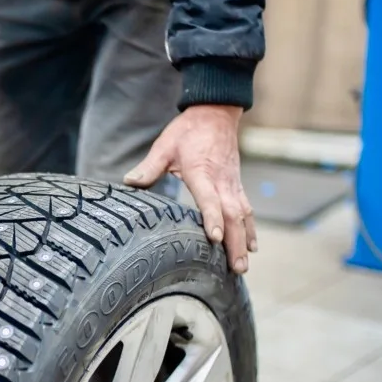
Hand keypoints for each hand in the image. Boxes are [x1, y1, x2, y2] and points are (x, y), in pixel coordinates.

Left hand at [124, 104, 257, 274]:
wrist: (216, 113)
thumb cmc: (187, 131)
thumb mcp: (164, 146)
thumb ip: (149, 167)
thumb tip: (129, 182)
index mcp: (202, 172)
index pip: (209, 199)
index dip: (212, 218)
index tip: (214, 238)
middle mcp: (222, 181)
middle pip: (232, 215)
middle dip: (235, 242)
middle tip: (236, 268)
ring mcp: (233, 184)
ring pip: (243, 216)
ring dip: (245, 240)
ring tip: (243, 266)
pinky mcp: (237, 185)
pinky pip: (247, 209)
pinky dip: (250, 229)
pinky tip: (252, 246)